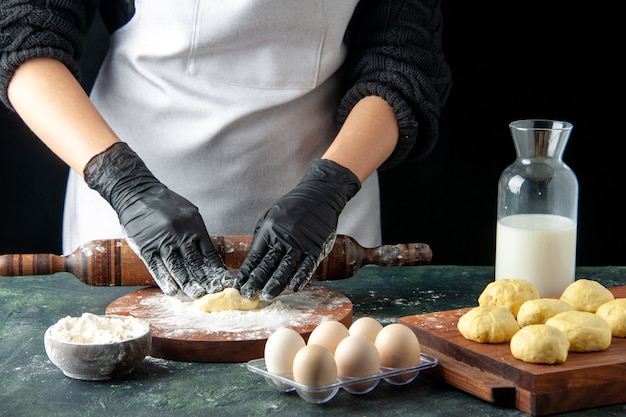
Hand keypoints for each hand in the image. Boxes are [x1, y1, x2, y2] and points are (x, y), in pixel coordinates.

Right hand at [84, 142, 230, 297]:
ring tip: (197, 296)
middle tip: (214, 293)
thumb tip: (208, 253)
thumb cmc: (165, 204)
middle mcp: (180, 234)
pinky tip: (172, 291)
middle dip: (205, 280)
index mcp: (193, 226)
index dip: (216, 270)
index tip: (223, 282)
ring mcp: (162, 241)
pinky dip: (164, 280)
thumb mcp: (189, 212)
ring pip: (178, 267)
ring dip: (188, 284)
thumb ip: (197, 232)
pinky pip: (156, 267)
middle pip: (195, 263)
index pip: (208, 253)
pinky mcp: (145, 247)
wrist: (137, 193)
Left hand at [234, 159, 360, 300]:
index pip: (255, 256)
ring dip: (275, 284)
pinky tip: (293, 288)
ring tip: (266, 296)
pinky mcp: (315, 247)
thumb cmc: (293, 207)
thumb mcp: (272, 217)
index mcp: (269, 231)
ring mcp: (300, 243)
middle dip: (256, 281)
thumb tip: (254, 262)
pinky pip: (307, 266)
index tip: (239, 285)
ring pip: (285, 268)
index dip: (246, 272)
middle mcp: (283, 238)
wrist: (319, 195)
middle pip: (267, 264)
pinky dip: (301, 277)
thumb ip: (263, 238)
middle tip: (248, 295)